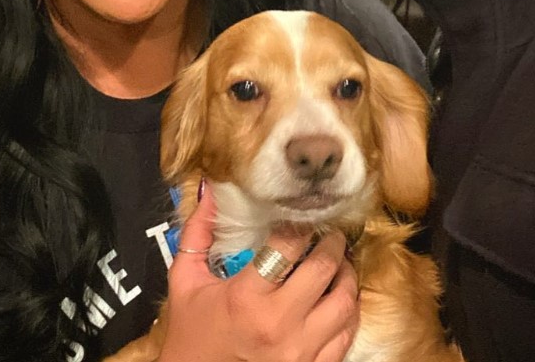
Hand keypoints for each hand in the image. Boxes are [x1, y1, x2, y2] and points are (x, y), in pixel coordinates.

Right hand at [153, 184, 358, 361]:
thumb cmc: (190, 336)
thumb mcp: (186, 282)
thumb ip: (198, 233)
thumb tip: (210, 189)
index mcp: (246, 298)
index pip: (289, 244)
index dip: (300, 223)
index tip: (301, 215)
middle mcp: (278, 325)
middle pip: (325, 268)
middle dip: (333, 242)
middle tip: (330, 232)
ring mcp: (300, 353)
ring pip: (345, 302)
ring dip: (346, 276)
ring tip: (339, 262)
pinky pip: (346, 336)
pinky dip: (348, 312)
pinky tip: (338, 298)